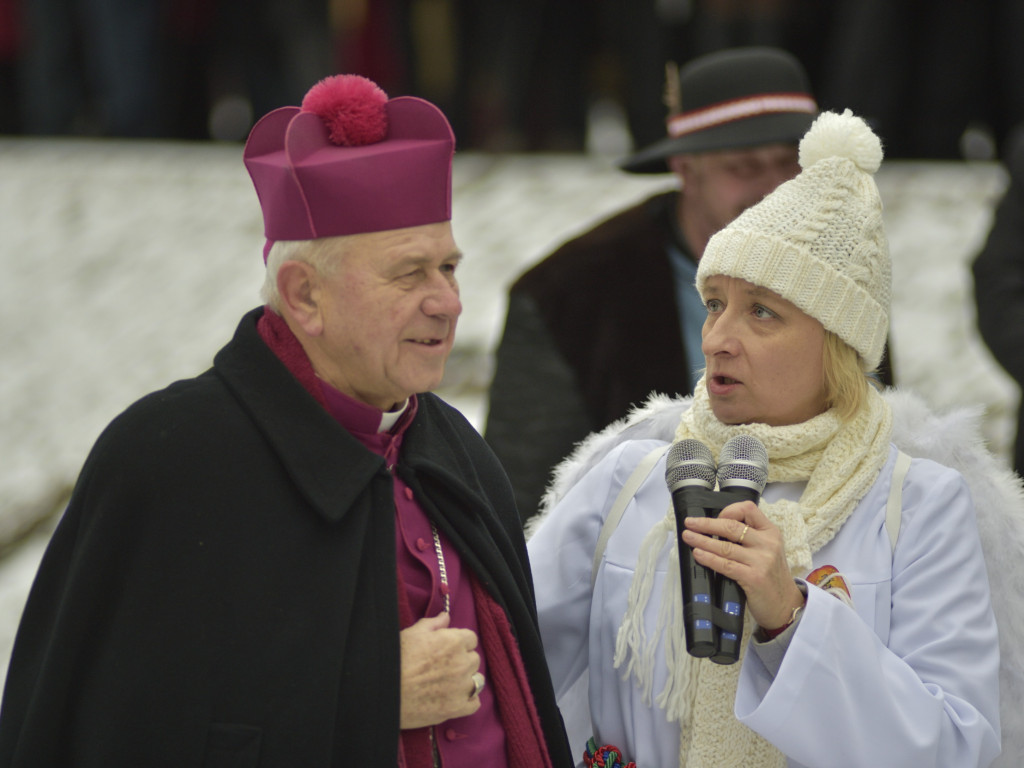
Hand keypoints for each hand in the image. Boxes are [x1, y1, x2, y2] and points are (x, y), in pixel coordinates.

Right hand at [399, 611, 482, 728]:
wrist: (384, 692)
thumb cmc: (396, 659)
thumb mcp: (412, 634)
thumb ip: (433, 624)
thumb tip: (446, 617)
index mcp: (454, 642)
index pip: (471, 639)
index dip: (459, 643)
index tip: (448, 649)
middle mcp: (462, 663)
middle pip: (474, 659)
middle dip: (462, 661)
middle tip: (444, 667)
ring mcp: (461, 687)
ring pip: (477, 681)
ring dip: (467, 680)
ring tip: (449, 684)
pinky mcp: (457, 708)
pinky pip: (474, 703)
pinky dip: (468, 701)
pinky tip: (455, 698)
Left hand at [682, 500, 804, 630]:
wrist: (786, 605)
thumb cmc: (771, 577)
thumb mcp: (767, 550)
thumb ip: (749, 538)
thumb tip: (716, 529)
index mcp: (770, 532)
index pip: (748, 509)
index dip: (729, 510)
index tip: (714, 516)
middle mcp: (767, 544)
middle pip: (732, 526)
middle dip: (706, 524)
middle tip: (690, 523)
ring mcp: (761, 561)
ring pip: (725, 546)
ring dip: (702, 540)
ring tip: (688, 537)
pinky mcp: (754, 578)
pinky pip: (726, 565)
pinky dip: (709, 558)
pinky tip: (698, 554)